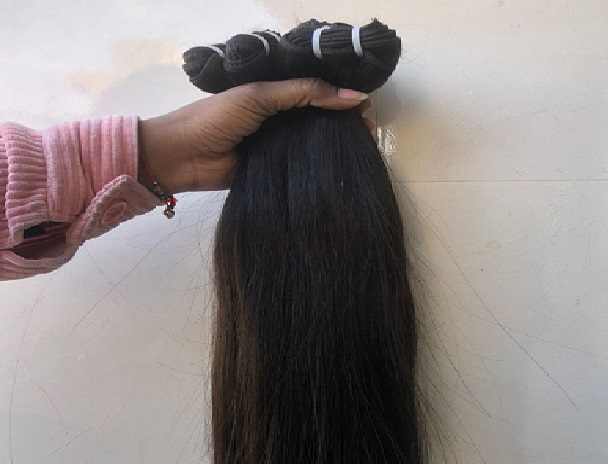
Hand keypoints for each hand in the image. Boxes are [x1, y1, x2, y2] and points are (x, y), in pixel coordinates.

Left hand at [138, 78, 369, 193]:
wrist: (182, 157)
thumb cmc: (216, 118)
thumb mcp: (260, 96)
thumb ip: (303, 93)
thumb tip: (352, 95)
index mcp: (274, 94)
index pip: (314, 92)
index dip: (340, 96)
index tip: (366, 107)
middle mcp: (279, 119)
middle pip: (317, 119)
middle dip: (343, 123)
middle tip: (369, 131)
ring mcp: (277, 147)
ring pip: (312, 144)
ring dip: (335, 146)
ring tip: (363, 149)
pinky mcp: (274, 172)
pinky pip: (301, 168)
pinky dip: (318, 168)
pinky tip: (340, 170)